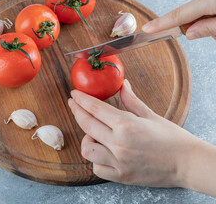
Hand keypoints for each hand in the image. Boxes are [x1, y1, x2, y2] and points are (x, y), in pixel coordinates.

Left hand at [68, 80, 215, 196]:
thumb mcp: (150, 115)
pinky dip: (96, 159)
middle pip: (86, 124)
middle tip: (73, 104)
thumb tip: (122, 85)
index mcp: (127, 125)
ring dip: (86, 138)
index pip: (95, 109)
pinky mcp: (121, 176)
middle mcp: (119, 144)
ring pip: (87, 149)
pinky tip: (102, 152)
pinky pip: (97, 168)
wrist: (188, 163)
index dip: (82, 100)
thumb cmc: (172, 138)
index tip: (74, 94)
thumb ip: (131, 100)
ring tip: (94, 133)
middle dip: (76, 111)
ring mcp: (118, 162)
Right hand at [142, 0, 215, 39]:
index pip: (180, 15)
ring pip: (204, 10)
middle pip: (194, 13)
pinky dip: (214, 12)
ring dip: (210, 19)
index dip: (162, 23)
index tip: (147, 28)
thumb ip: (208, 29)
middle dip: (200, 25)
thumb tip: (190, 33)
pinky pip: (211, 4)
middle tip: (215, 32)